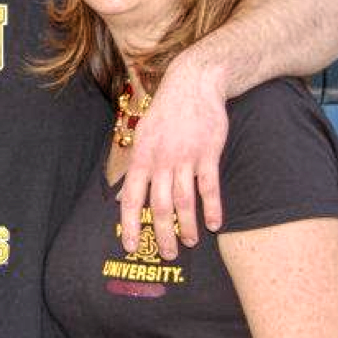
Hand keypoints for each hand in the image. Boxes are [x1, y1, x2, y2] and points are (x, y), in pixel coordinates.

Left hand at [119, 56, 227, 258]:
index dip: (130, 224)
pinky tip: (215, 224)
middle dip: (162, 234)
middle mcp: (160, 160)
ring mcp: (185, 158)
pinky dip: (212, 208)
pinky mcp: (208, 153)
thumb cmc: (166, 112)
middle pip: (159, 206)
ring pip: (184, 201)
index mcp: (141, 157)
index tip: (130, 246)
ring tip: (190, 242)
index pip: (130, 198)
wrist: (193, 84)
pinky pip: (209, 187)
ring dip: (187, 225)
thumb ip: (137, 165)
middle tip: (168, 254)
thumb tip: (122, 194)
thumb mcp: (143, 134)